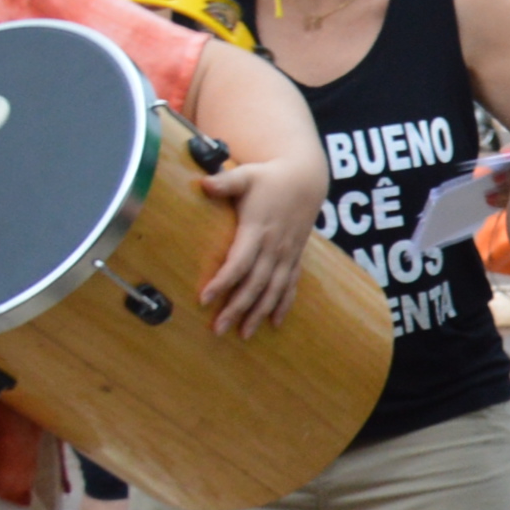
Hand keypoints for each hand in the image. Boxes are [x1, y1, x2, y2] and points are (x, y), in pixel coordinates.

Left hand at [196, 157, 321, 336]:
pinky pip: (290, 285)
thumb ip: (225, 182)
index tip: (205, 299)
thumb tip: (203, 183)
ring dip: (258, 313)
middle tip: (218, 329)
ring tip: (243, 334)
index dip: (223, 281)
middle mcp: (274, 246)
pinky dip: (283, 305)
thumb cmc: (270, 178)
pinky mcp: (295, 257)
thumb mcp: (246, 175)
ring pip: (273, 290)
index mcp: (258, 229)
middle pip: (255, 284)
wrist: (306, 179)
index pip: (239, 262)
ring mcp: (287, 254)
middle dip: (237, 308)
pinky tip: (274, 323)